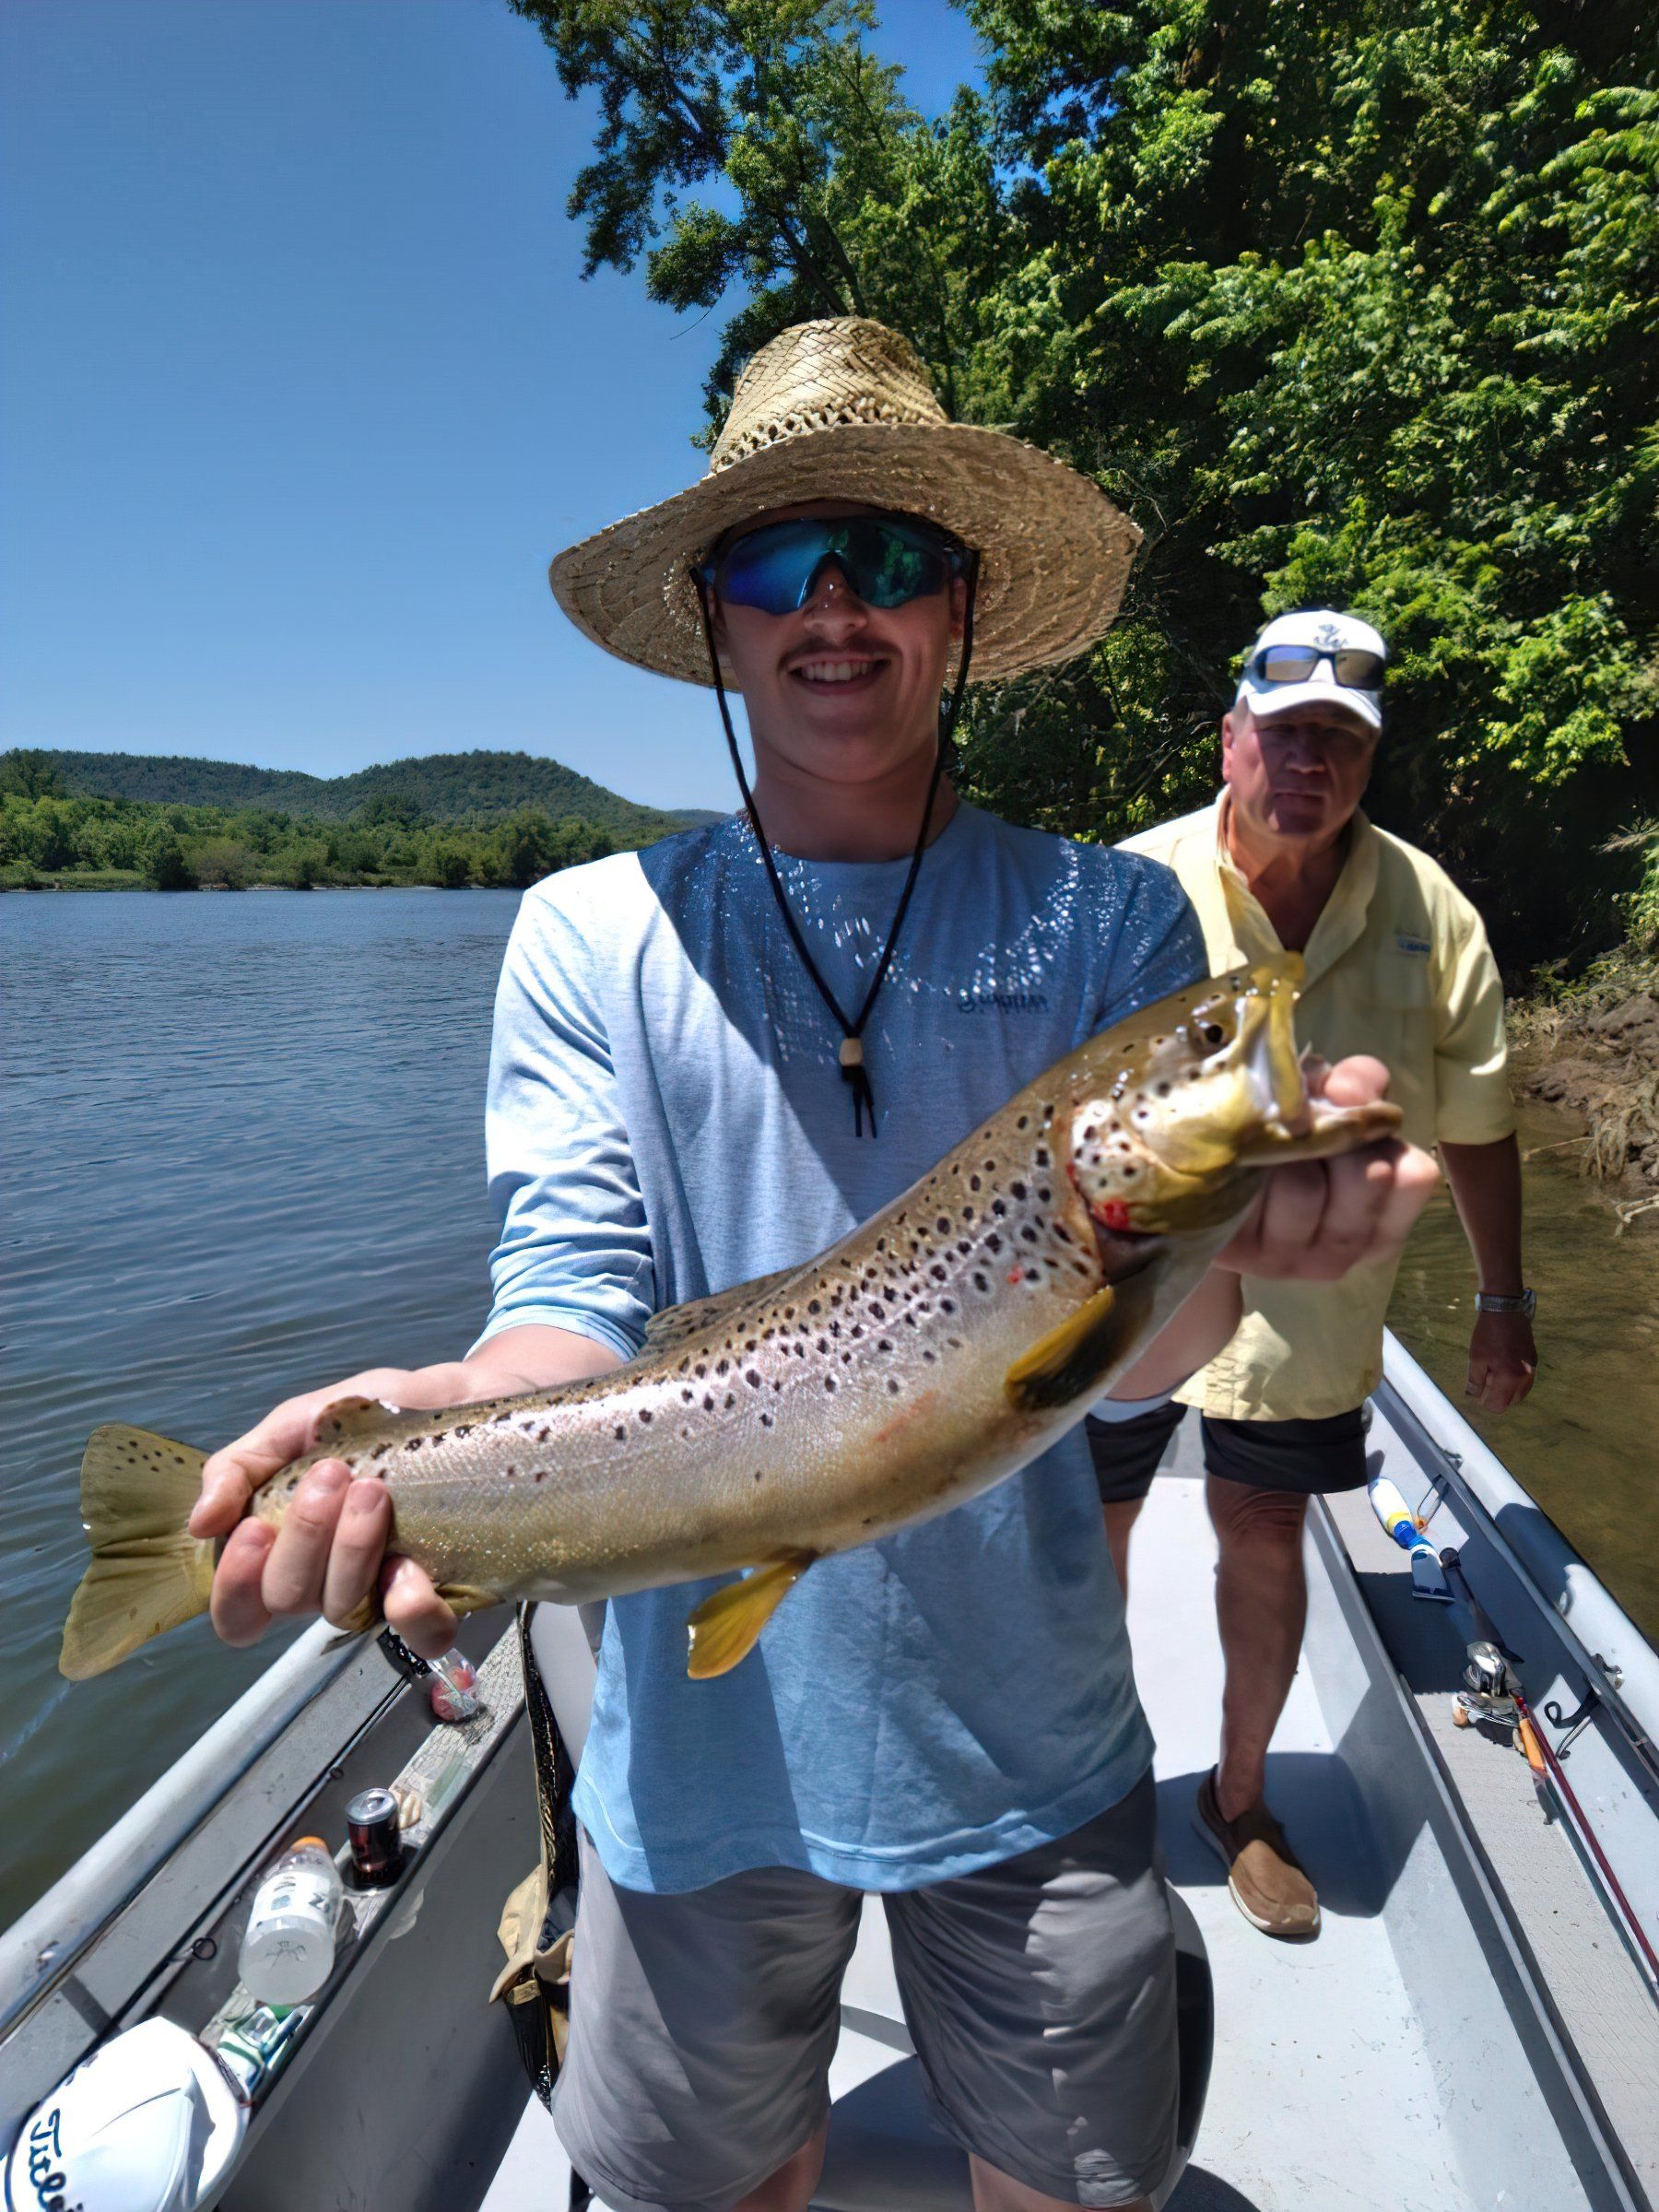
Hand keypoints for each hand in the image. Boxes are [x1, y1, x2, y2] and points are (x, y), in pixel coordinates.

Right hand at [188, 1366, 465, 1658]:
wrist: (455, 1397)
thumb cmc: (370, 1418)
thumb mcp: (293, 1424)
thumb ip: (238, 1467)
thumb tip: (201, 1524)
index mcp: (283, 1552)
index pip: (239, 1612)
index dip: (235, 1587)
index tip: (255, 1528)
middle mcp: (327, 1582)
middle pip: (289, 1600)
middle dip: (305, 1536)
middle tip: (332, 1474)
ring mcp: (382, 1592)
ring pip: (345, 1609)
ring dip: (351, 1551)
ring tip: (373, 1490)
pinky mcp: (441, 1592)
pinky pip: (421, 1632)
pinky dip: (410, 1609)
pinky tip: (408, 1568)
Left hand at [1217, 1056, 1439, 1281]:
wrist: (1202, 1178)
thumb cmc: (1284, 1133)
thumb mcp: (1329, 1101)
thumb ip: (1357, 1084)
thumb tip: (1348, 1089)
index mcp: (1384, 1216)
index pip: (1416, 1175)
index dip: (1381, 1130)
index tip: (1344, 1101)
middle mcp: (1347, 1250)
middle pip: (1369, 1175)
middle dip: (1336, 1136)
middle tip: (1304, 1128)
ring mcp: (1294, 1262)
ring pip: (1306, 1186)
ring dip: (1284, 1151)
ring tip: (1265, 1149)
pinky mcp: (1243, 1255)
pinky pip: (1253, 1199)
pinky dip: (1245, 1167)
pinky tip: (1239, 1166)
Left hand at [1467, 1309, 1536, 1410]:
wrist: (1506, 1309)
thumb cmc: (1487, 1334)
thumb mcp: (1476, 1358)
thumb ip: (1476, 1381)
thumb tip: (1474, 1397)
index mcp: (1510, 1377)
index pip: (1499, 1405)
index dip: (1486, 1403)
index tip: (1478, 1393)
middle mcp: (1525, 1376)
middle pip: (1511, 1401)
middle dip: (1497, 1397)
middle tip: (1484, 1382)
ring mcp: (1532, 1368)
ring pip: (1520, 1392)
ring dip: (1507, 1391)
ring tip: (1493, 1376)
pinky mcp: (1534, 1359)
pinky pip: (1525, 1380)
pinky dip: (1515, 1381)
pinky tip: (1503, 1370)